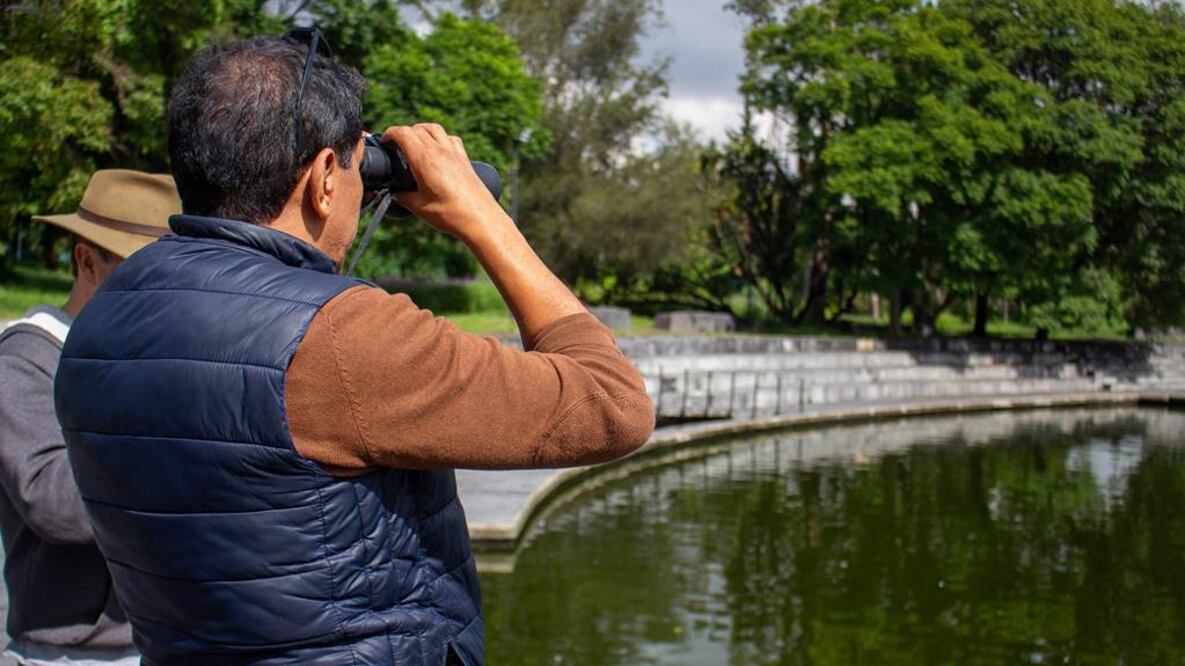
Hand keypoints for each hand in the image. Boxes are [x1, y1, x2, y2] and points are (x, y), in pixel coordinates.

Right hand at [380, 124, 507, 240]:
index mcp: (424, 160)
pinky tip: (438, 149)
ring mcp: (454, 153)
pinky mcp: (465, 160)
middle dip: (403, 133)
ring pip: (434, 129)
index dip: (389, 134)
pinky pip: (450, 138)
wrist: (481, 219)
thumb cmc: (450, 215)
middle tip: (396, 145)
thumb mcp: (419, 208)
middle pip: (417, 129)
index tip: (384, 141)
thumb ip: (403, 197)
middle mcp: (440, 151)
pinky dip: (440, 137)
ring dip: (421, 130)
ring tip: (415, 142)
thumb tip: (395, 194)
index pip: (403, 133)